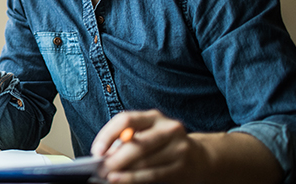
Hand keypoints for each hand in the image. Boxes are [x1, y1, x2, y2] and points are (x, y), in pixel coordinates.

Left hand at [91, 110, 209, 182]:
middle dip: (115, 158)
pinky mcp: (182, 167)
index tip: (97, 151)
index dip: (108, 135)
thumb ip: (126, 140)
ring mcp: (178, 148)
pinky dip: (133, 178)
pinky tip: (121, 180)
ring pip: (144, 161)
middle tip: (101, 168)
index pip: (126, 120)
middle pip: (137, 144)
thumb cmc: (161, 145)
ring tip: (108, 176)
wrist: (199, 158)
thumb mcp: (146, 134)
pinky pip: (153, 174)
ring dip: (123, 171)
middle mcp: (168, 129)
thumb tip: (103, 155)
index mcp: (154, 117)